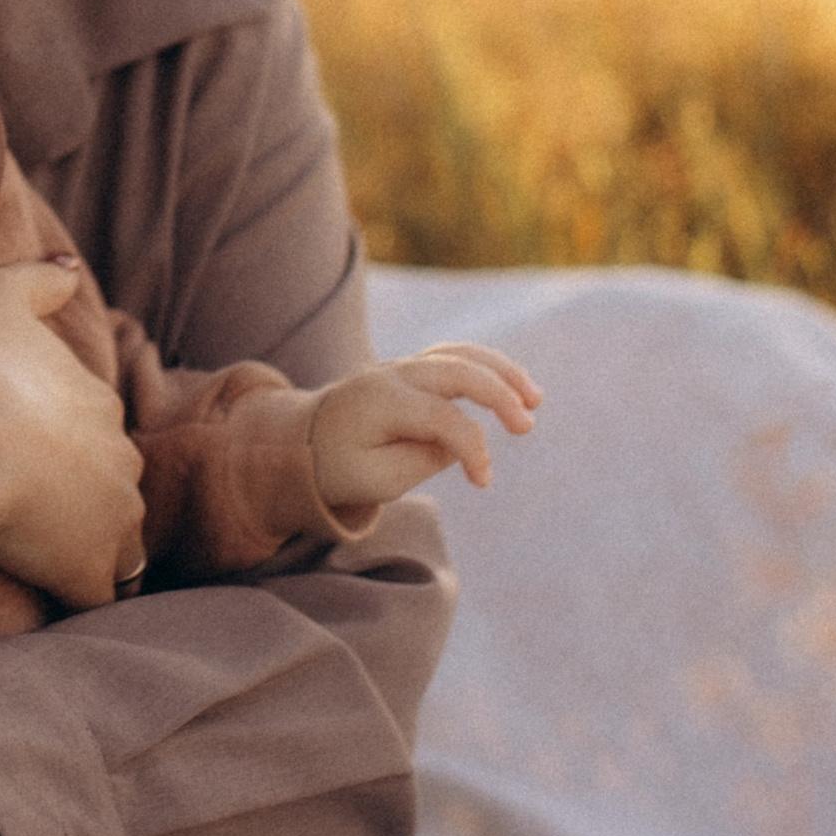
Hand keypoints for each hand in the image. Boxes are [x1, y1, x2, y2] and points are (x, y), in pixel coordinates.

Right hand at [0, 257, 144, 606]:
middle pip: (110, 487)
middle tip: (24, 508)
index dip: (61, 447)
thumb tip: (69, 271)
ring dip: (84, 548)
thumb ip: (39, 280)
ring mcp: (112, 519)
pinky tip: (37, 590)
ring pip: (113, 541)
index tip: (21, 456)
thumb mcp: (0, 293)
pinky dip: (72, 594)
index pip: (94, 433)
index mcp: (99, 405)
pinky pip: (92, 593)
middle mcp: (120, 460)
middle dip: (81, 500)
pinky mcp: (90, 569)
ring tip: (34, 554)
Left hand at [307, 343, 540, 517]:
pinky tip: (514, 389)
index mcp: (379, 402)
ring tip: (535, 399)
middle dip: (497, 393)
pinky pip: (453, 358)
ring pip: (459, 354)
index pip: (442, 417)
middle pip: (455, 369)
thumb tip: (462, 440)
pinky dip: (487, 368)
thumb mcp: (376, 480)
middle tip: (527, 425)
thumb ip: (423, 459)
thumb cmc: (338, 466)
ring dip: (501, 372)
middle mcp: (392, 375)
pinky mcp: (411, 372)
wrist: (300, 441)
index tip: (484, 481)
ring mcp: (401, 368)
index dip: (472, 449)